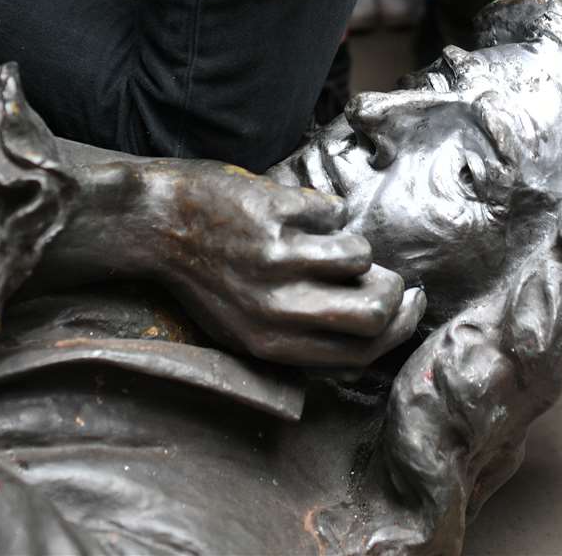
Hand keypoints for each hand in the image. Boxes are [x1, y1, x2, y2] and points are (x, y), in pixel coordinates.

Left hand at [124, 160, 423, 366]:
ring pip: (360, 255)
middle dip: (396, 293)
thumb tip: (376, 323)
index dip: (396, 332)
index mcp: (268, 343)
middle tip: (393, 276)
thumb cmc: (203, 272)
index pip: (358, 354)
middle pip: (373, 313)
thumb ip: (299, 334)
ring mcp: (277, 258)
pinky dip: (323, 208)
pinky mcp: (275, 213)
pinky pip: (332, 212)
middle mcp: (275, 307)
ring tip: (323, 238)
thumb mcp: (242, 325)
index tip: (409, 309)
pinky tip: (292, 210)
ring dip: (353, 244)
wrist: (153, 221)